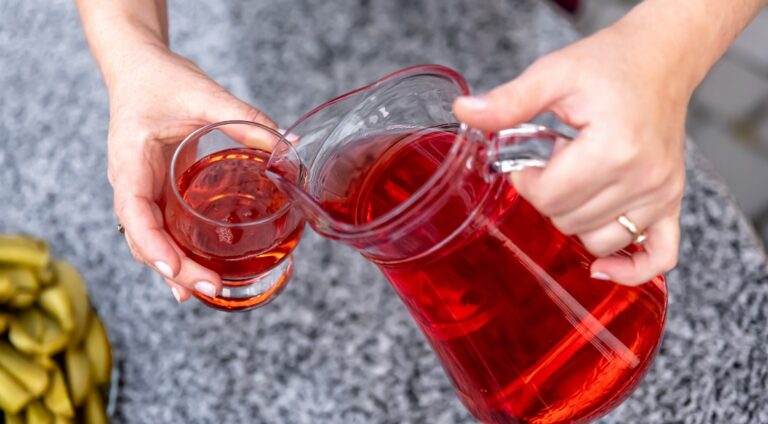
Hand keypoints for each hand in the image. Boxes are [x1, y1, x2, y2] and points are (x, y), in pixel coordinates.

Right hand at [107, 46, 275, 301]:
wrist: (138, 68)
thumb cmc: (161, 79)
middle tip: (213, 286)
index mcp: (130, 161)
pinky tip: (199, 272)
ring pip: (151, 240)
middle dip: (174, 268)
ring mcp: (141, 190)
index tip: (175, 269)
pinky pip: (163, 228)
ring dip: (176, 268)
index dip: (152, 245)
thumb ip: (247, 121)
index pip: (133, 212)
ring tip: (208, 290)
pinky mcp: (156, 191)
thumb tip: (290, 147)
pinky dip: (178, 252)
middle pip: (143, 238)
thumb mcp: (205, 96)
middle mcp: (129, 183)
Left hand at [454, 26, 686, 284]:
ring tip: (580, 180)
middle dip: (549, 196)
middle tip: (558, 161)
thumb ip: (509, 101)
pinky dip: (630, 268)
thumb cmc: (609, 64)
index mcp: (614, 148)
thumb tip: (464, 112)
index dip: (527, 181)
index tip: (532, 158)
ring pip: (598, 241)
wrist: (661, 58)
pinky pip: (659, 256)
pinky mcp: (673, 202)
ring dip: (576, 219)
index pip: (549, 197)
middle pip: (569, 221)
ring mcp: (662, 194)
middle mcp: (644, 177)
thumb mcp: (553, 73)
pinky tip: (602, 266)